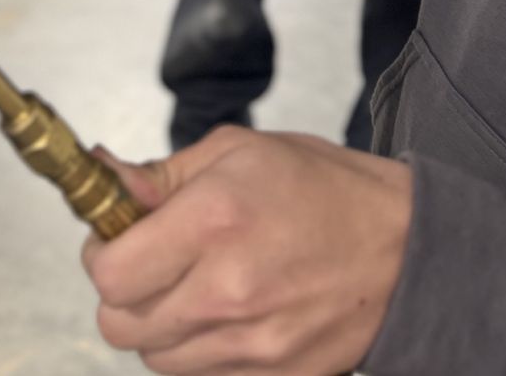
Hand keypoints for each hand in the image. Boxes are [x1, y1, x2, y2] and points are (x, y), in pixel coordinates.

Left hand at [83, 127, 412, 374]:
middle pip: (120, 324)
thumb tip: (104, 178)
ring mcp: (253, 346)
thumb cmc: (320, 187)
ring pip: (155, 358)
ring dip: (158, 325)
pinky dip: (196, 353)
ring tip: (190, 286)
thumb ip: (162, 175)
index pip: (110, 273)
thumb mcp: (236, 151)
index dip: (101, 254)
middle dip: (122, 292)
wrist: (405, 248)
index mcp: (213, 220)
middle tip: (148, 263)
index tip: (115, 237)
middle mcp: (227, 290)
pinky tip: (221, 316)